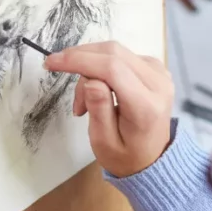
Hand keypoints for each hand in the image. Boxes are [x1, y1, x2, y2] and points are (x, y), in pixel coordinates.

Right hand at [44, 41, 173, 177]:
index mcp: (147, 106)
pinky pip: (121, 56)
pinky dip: (101, 67)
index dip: (79, 60)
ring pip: (115, 52)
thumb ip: (99, 109)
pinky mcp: (155, 68)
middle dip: (80, 59)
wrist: (151, 158)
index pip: (112, 69)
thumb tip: (89, 81)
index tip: (51, 62)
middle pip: (113, 53)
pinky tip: (97, 89)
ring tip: (83, 102)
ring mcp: (160, 73)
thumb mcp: (104, 142)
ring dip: (90, 67)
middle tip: (57, 74)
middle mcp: (159, 83)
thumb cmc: (125, 155)